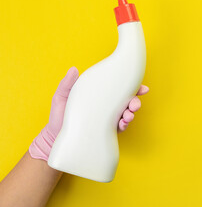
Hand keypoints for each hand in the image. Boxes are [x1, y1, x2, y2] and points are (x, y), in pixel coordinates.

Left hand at [29, 67, 148, 160]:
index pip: (118, 90)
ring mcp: (107, 119)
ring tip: (128, 116)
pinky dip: (124, 125)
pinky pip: (119, 127)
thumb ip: (67, 84)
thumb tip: (74, 69)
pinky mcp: (106, 131)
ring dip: (131, 114)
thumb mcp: (62, 97)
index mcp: (99, 96)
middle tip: (134, 105)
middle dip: (135, 102)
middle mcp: (106, 107)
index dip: (132, 88)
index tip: (142, 88)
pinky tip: (122, 124)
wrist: (55, 137)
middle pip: (126, 102)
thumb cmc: (59, 116)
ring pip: (126, 114)